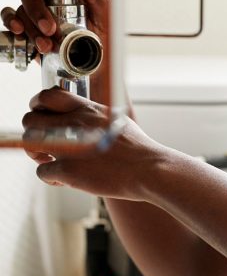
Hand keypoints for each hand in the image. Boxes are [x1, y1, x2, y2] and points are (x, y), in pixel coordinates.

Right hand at [1, 0, 107, 53]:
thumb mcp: (102, 14)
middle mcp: (46, 2)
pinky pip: (14, 27)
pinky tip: (20, 34)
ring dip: (29, 28)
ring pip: (21, 13)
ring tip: (45, 44)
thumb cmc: (102, 34)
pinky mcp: (31, 34)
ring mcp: (36, 18)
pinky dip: (14, 30)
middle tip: (49, 28)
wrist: (99, 61)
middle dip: (36, 12)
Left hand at [23, 88, 168, 199]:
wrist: (147, 169)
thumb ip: (94, 115)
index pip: (47, 96)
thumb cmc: (137, 148)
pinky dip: (51, 177)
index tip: (41, 115)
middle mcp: (75, 124)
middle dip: (33, 131)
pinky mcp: (68, 170)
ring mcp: (69, 147)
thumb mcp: (117, 118)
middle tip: (43, 143)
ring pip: (30, 143)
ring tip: (49, 160)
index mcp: (87, 109)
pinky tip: (66, 180)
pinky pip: (42, 171)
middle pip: (30, 119)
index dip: (37, 105)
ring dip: (35, 153)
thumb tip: (83, 114)